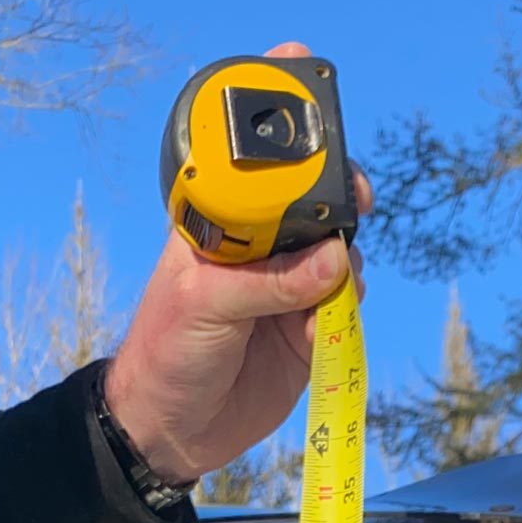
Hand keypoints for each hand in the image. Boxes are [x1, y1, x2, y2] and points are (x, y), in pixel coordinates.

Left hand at [103, 40, 374, 485]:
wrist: (171, 431)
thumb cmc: (166, 354)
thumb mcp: (202, 307)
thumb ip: (267, 282)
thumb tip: (336, 259)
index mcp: (220, 224)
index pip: (254, 163)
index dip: (282, 125)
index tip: (310, 91)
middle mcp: (261, 247)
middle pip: (313, 199)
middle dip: (338, 189)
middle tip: (355, 196)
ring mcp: (290, 286)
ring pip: (339, 251)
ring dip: (345, 260)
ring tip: (333, 283)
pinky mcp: (311, 329)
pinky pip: (345, 304)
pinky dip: (346, 307)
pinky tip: (323, 326)